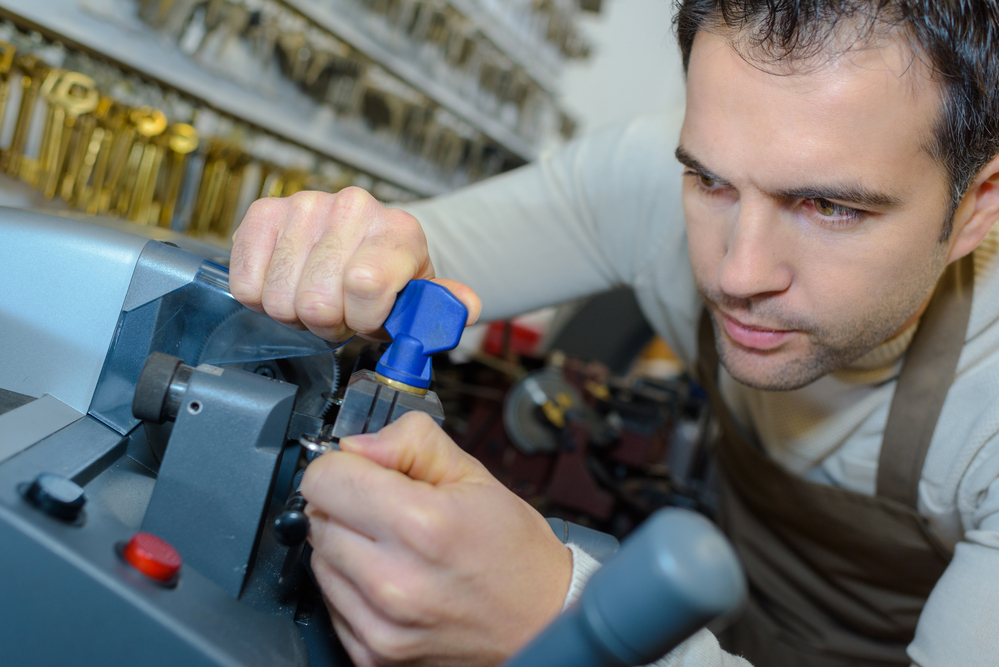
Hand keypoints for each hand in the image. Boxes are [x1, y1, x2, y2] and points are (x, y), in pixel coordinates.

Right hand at [229, 188, 480, 340]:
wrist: (361, 245)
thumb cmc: (390, 279)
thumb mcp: (422, 299)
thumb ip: (441, 307)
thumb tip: (463, 306)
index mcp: (398, 230)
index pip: (365, 284)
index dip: (363, 319)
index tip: (370, 319)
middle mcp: (353, 208)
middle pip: (316, 302)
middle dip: (329, 322)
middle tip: (341, 311)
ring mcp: (306, 205)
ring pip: (279, 299)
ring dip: (296, 313)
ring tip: (318, 297)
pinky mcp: (264, 212)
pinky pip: (246, 283)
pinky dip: (263, 297)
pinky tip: (289, 284)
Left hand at [300, 412, 572, 666]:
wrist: (541, 621)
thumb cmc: (513, 551)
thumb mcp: (473, 475)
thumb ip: (410, 443)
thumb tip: (357, 445)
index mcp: (421, 524)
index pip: (324, 480)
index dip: (344, 466)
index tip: (365, 471)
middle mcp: (395, 580)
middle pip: (316, 518)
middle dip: (346, 504)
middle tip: (389, 509)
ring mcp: (382, 624)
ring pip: (319, 559)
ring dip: (346, 544)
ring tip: (395, 546)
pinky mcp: (374, 653)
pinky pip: (331, 600)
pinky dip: (352, 584)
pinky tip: (392, 577)